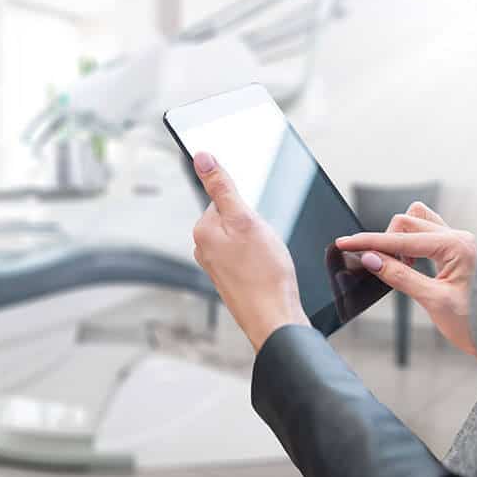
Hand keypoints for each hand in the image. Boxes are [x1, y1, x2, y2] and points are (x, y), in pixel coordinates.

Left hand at [191, 152, 309, 351]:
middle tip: (265, 242)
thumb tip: (202, 158)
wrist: (274, 319)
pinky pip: (247, 257)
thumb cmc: (264, 274)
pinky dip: (260, 259)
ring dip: (259, 243)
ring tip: (268, 258)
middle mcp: (204, 248)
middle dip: (254, 224)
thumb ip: (222, 187)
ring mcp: (216, 266)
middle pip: (233, 218)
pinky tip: (268, 269)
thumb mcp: (245, 220)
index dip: (247, 205)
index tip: (257, 222)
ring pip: (242, 238)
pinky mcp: (231, 279)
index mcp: (203, 230)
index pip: (224, 198)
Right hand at [335, 202, 476, 356]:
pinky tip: (407, 263)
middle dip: (385, 241)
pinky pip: (425, 233)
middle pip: (407, 222)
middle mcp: (458, 237)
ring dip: (398, 238)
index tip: (345, 243)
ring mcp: (457, 242)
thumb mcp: (433, 301)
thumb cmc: (475, 323)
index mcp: (456, 246)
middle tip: (376, 266)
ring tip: (396, 265)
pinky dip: (409, 243)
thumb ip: (399, 276)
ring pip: (416, 222)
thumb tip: (371, 259)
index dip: (369, 242)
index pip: (401, 239)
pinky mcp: (454, 250)